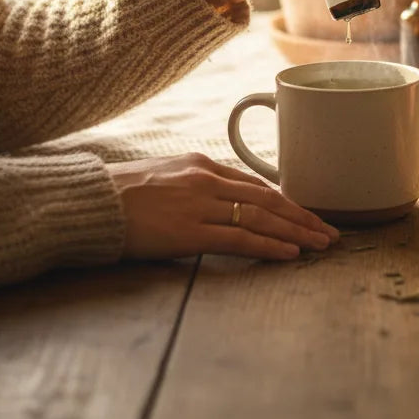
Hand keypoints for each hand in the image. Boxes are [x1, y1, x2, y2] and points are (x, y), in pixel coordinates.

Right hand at [109, 152, 339, 260]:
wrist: (87, 202)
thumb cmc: (119, 194)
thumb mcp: (163, 176)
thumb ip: (194, 185)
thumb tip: (219, 201)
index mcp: (201, 164)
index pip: (256, 185)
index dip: (287, 203)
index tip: (308, 215)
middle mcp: (206, 179)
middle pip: (268, 199)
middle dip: (303, 216)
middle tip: (330, 232)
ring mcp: (199, 204)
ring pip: (261, 218)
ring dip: (296, 232)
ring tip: (320, 245)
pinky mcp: (189, 231)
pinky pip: (239, 239)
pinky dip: (269, 246)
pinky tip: (290, 254)